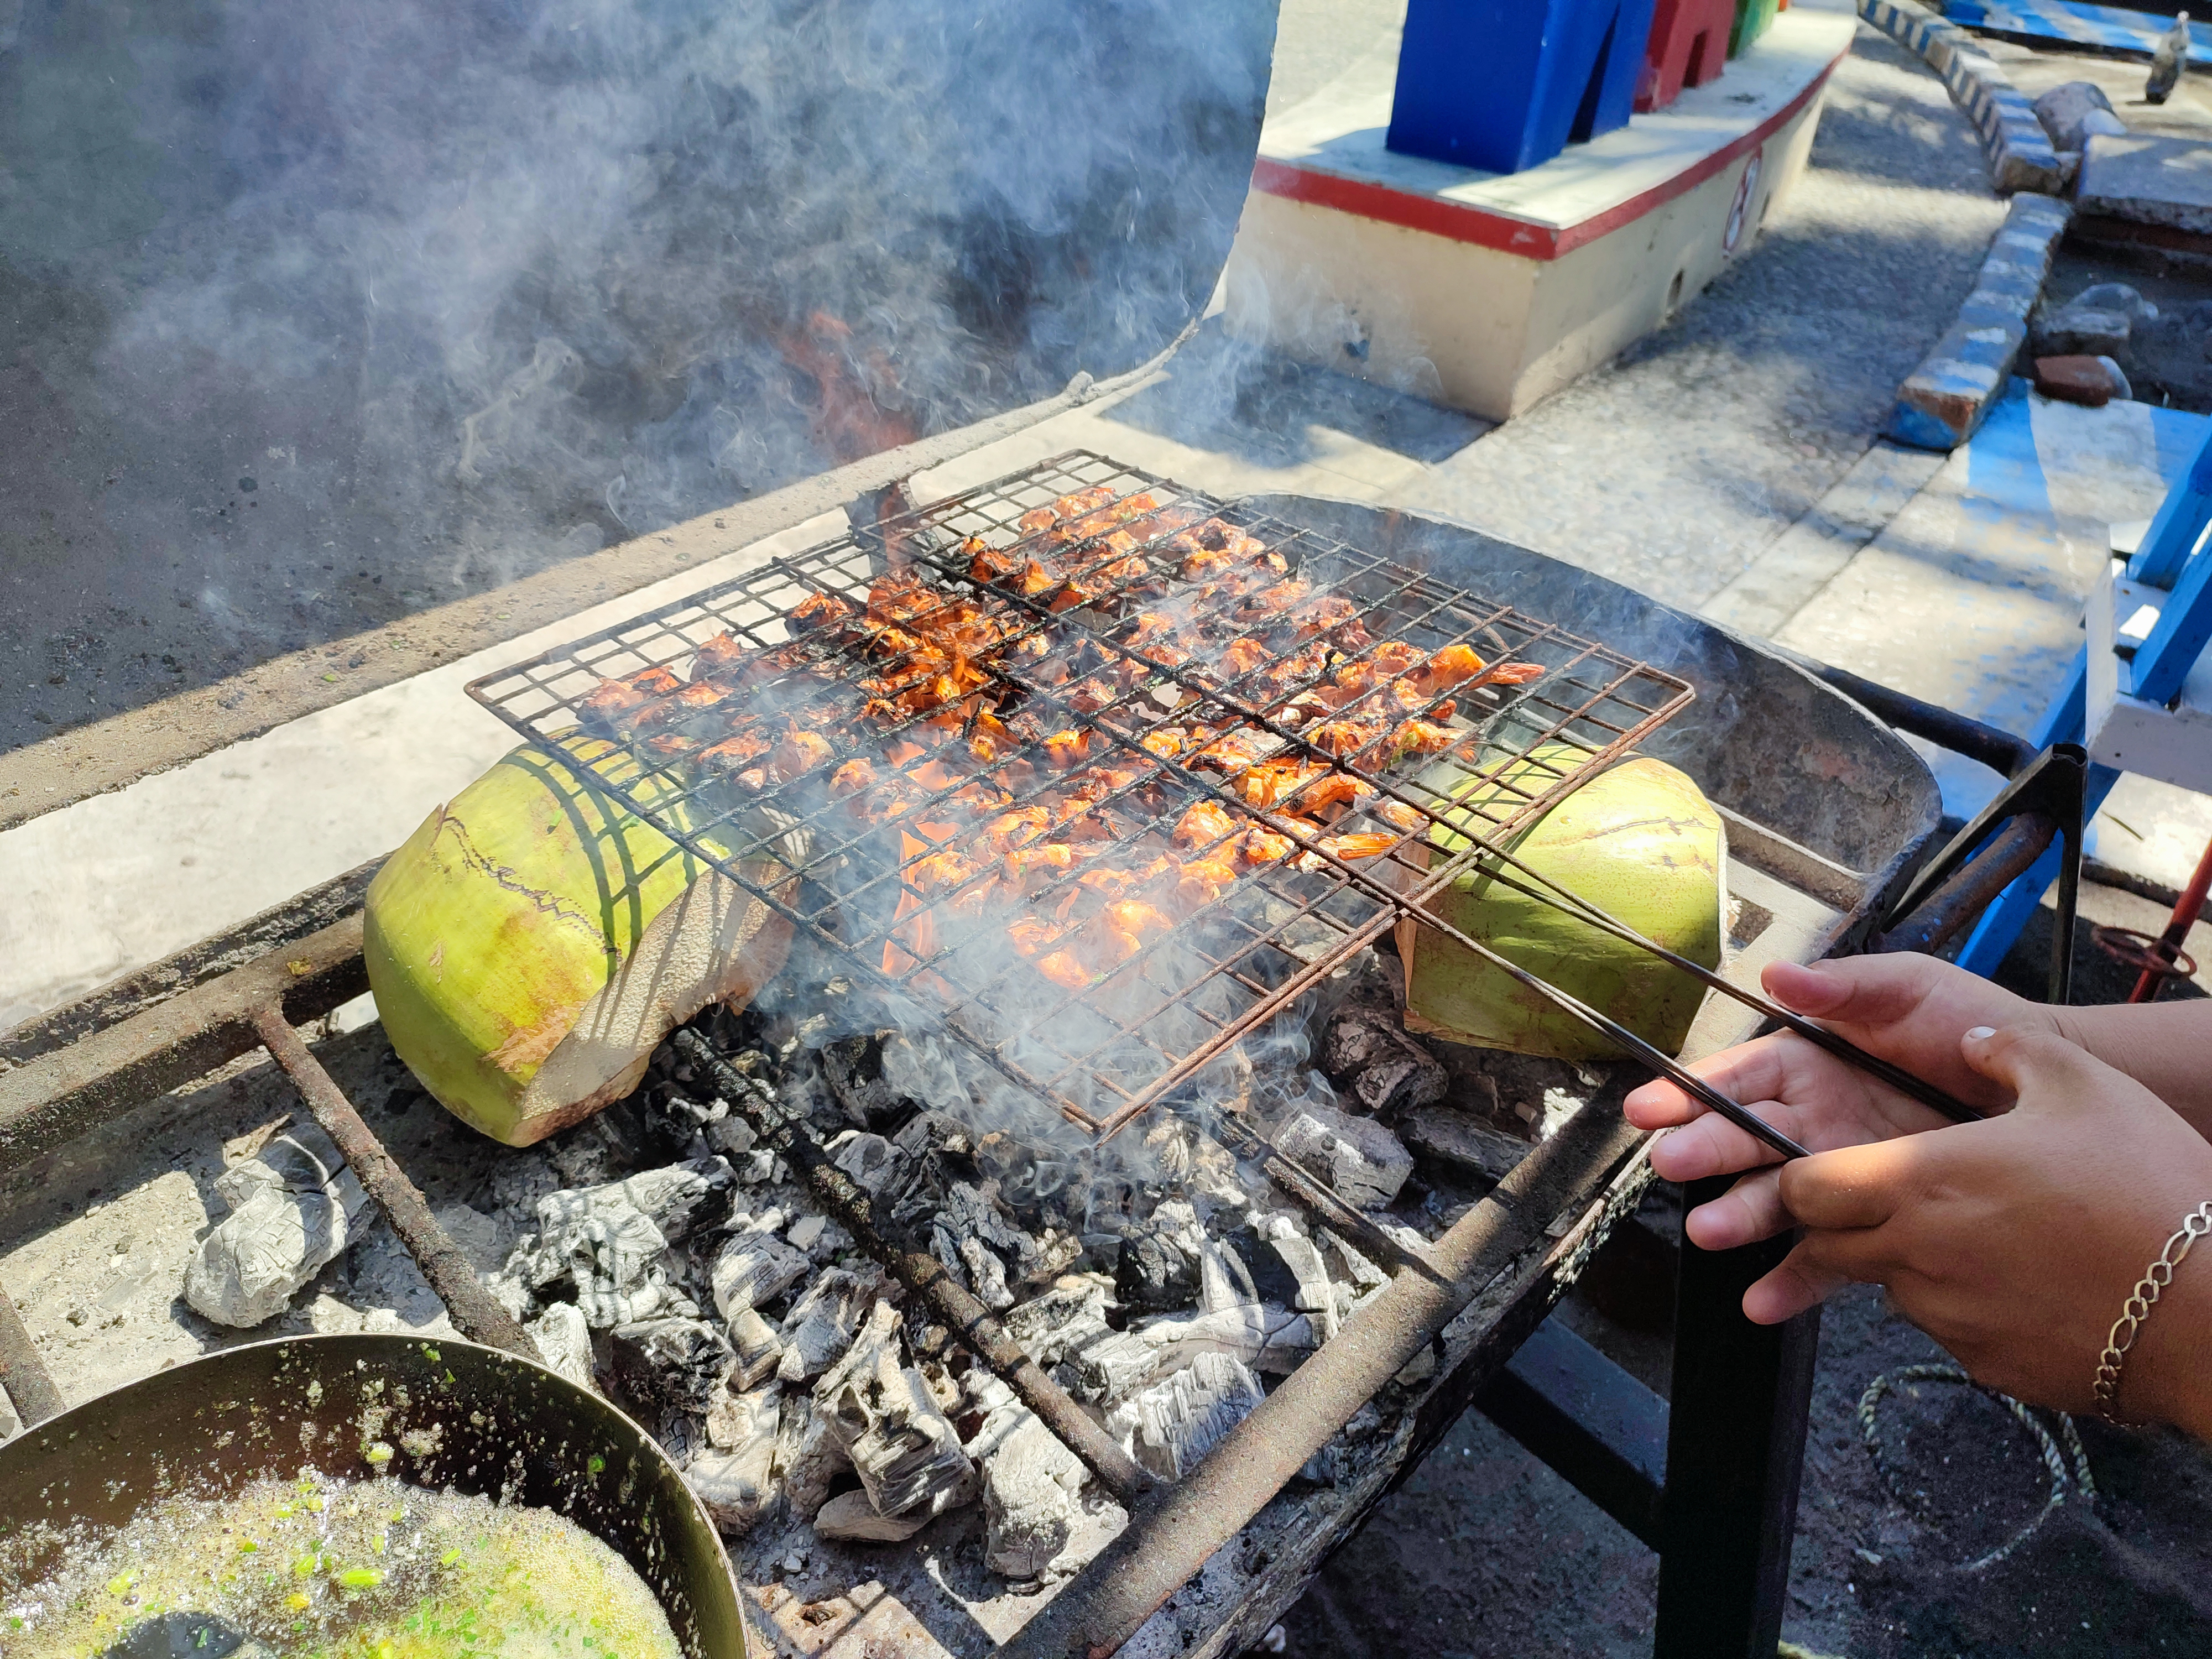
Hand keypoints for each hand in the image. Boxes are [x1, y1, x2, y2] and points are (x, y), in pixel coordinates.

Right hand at [1623, 955, 2052, 1253]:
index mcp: (1808, 1063)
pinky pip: (1829, 1254)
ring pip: (1775, 1198)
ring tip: (1711, 1233)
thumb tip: (1775, 974)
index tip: (1650, 1108)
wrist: (2053, 1084)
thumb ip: (1843, 985)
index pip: (1738, 1078)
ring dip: (1739, 1215)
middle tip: (1671, 1165)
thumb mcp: (1908, 987)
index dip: (1693, 1092)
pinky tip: (1763, 1302)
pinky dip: (1794, 1279)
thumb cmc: (1974, 1022)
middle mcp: (1812, 1120)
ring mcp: (1839, 1172)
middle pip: (1744, 1139)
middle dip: (1704, 1151)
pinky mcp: (1875, 1218)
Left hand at [1755, 1028, 2211, 1429]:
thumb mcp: (2082, 1083)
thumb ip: (2010, 1050)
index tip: (1829, 1164)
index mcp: (1918, 1183)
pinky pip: (1947, 1328)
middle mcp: (1913, 1257)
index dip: (1803, 1174)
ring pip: (1889, 1286)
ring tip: (1980, 1234)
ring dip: (1907, 1261)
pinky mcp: (1985, 1364)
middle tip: (1894, 1197)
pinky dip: (1963, 1304)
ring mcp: (1947, 1320)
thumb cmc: (2143, 1186)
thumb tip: (1973, 1042)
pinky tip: (2020, 1280)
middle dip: (1841, 1221)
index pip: (1803, 1188)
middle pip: (1831, 1242)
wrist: (2209, 1310)